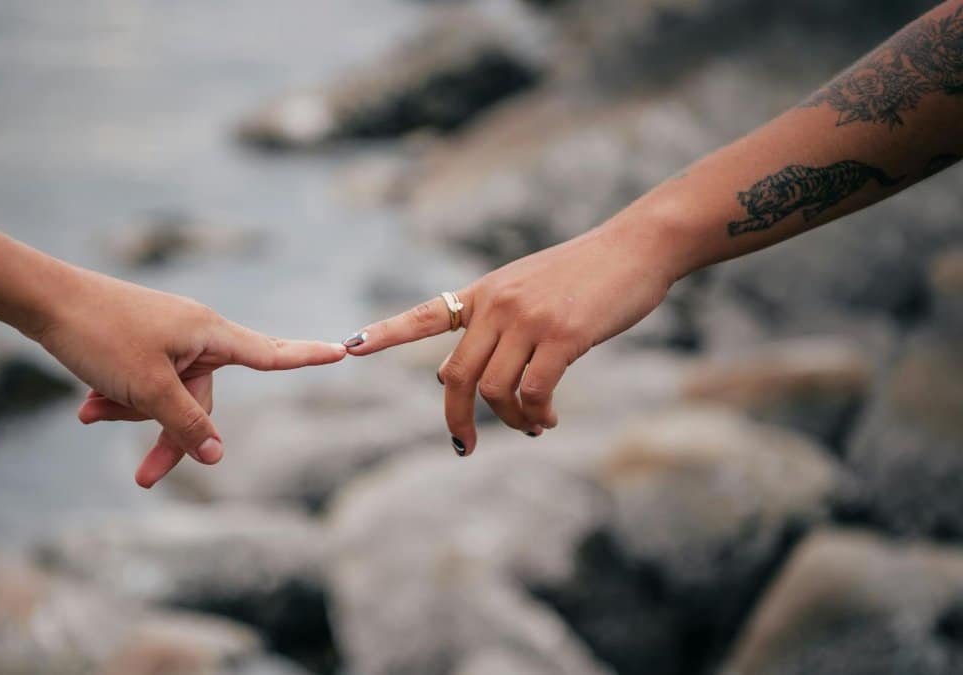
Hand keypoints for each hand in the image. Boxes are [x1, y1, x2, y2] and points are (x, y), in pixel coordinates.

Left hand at [33, 270, 345, 485]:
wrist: (43, 300)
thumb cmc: (100, 335)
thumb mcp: (147, 388)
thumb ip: (186, 423)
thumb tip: (219, 455)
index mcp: (209, 332)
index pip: (269, 352)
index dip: (306, 357)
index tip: (344, 351)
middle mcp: (194, 333)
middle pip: (201, 398)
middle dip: (166, 431)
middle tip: (143, 479)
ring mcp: (166, 337)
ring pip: (166, 394)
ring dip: (132, 413)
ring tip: (92, 412)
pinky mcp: (139, 342)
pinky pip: (144, 382)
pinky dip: (120, 397)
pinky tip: (88, 407)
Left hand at [344, 223, 678, 454]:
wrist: (636, 247)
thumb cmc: (586, 273)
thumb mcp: (528, 288)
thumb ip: (495, 325)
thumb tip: (461, 376)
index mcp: (484, 293)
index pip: (424, 316)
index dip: (385, 333)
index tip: (349, 346)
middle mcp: (497, 305)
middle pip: (456, 376)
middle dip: (456, 418)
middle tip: (464, 445)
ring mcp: (527, 320)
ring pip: (494, 391)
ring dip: (509, 421)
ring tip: (532, 426)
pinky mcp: (562, 336)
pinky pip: (533, 392)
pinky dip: (536, 415)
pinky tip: (548, 419)